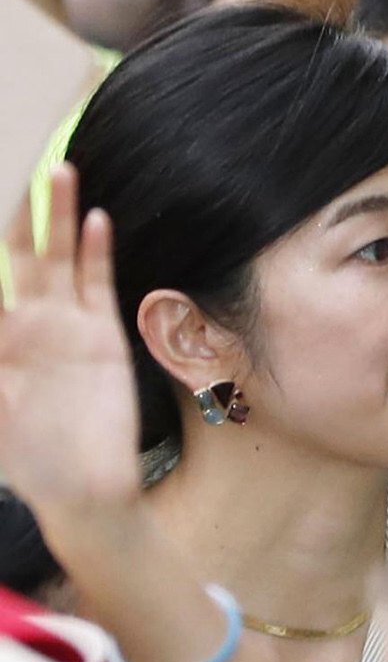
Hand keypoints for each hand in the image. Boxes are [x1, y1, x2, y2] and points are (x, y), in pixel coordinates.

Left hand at [0, 171, 142, 539]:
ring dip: (62, 219)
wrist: (88, 490)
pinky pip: (97, 284)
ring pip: (62, 260)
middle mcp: (29, 327)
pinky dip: (97, 252)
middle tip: (32, 172)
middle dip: (25, 218)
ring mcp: (67, 328)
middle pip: (24, 259)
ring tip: (62, 174)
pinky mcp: (102, 336)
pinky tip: (97, 221)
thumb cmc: (32, 463)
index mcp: (0, 346)